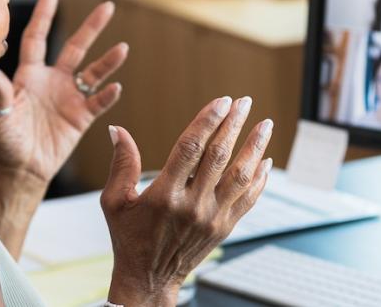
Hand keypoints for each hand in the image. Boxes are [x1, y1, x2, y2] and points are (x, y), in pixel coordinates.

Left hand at [0, 0, 128, 184]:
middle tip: (108, 6)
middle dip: (92, 27)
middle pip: (75, 47)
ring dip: (108, 61)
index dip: (44, 17)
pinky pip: (98, 102)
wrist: (22, 168)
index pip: (37, 38)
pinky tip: (116, 87)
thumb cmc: (5, 141)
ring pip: (93, 72)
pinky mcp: (81, 117)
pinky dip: (108, 95)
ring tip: (123, 48)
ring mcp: (69, 97)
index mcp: (30, 75)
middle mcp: (53, 80)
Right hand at [100, 96, 273, 305]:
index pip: (190, 149)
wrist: (149, 278)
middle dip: (233, 125)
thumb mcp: (115, 201)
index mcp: (164, 195)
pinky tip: (265, 160)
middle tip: (244, 102)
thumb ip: (121, 164)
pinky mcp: (224, 228)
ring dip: (255, 148)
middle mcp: (192, 206)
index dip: (207, 121)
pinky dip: (259, 178)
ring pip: (240, 176)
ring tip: (265, 125)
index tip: (222, 101)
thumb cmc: (129, 237)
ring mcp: (212, 218)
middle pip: (219, 157)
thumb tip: (117, 130)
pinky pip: (248, 199)